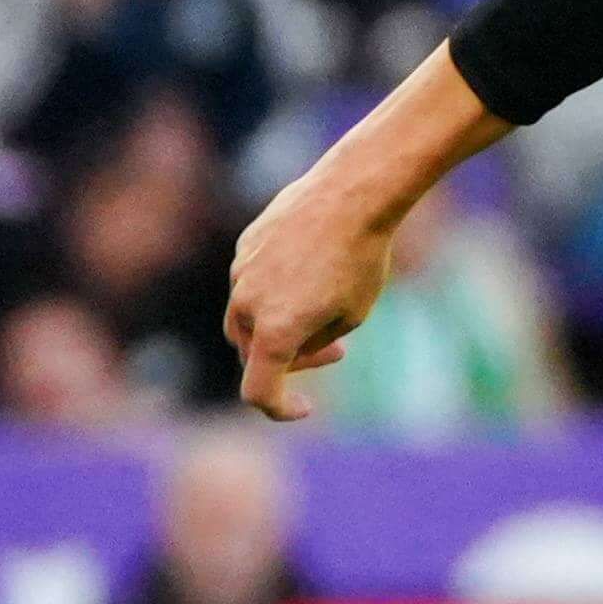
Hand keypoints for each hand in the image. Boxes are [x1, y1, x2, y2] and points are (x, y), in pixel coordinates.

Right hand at [225, 168, 398, 419]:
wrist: (352, 194)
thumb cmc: (361, 259)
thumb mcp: (351, 316)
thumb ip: (313, 343)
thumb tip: (290, 349)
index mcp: (273, 332)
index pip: (258, 393)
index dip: (280, 409)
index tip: (306, 408)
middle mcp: (246, 304)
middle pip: (255, 354)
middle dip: (292, 360)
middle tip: (336, 351)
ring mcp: (241, 272)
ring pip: (249, 317)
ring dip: (280, 327)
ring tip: (326, 311)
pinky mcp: (246, 245)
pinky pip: (253, 282)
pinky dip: (277, 292)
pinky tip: (313, 273)